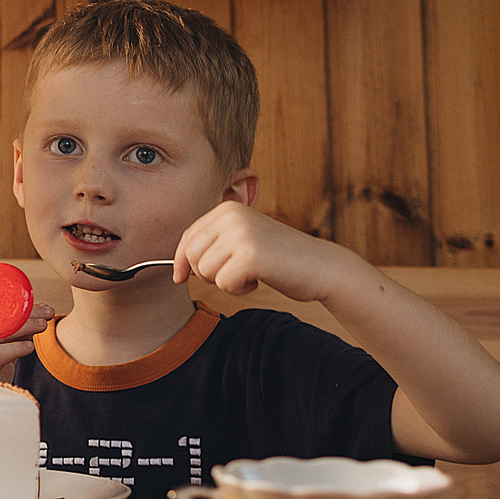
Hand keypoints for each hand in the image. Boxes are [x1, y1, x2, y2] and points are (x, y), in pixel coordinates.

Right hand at [0, 301, 54, 381]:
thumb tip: (36, 318)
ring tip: (42, 325)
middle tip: (47, 312)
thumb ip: (15, 336)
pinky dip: (16, 348)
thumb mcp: (5, 350)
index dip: (18, 307)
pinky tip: (29, 347)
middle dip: (25, 315)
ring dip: (24, 327)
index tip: (41, 306)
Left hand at [172, 201, 355, 302]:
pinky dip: (239, 290)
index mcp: (227, 208)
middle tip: (235, 274)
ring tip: (252, 274)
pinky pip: (223, 284)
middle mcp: (231, 216)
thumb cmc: (280, 258)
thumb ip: (215, 243)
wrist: (321, 266)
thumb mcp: (243, 239)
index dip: (180, 261)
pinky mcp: (250, 256)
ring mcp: (241, 234)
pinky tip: (259, 280)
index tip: (180, 277)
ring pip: (205, 271)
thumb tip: (177, 267)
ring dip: (226, 282)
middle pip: (191, 255)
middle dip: (207, 273)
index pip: (188, 237)